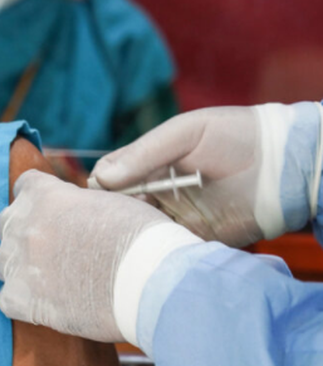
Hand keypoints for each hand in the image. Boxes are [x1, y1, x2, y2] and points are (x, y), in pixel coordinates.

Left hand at [0, 170, 172, 342]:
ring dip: (21, 268)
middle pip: (6, 224)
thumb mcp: (108, 201)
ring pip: (2, 262)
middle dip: (25, 234)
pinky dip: (23, 303)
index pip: (24, 186)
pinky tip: (47, 303)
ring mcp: (20, 260)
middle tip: (53, 250)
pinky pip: (6, 298)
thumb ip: (77, 203)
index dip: (39, 200)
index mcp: (44, 193)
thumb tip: (77, 211)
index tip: (52, 214)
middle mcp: (24, 223)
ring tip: (51, 280)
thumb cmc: (141, 238)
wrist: (151, 279)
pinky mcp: (22, 297)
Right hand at [90, 103, 322, 247]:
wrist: (284, 165)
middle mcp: (156, 190)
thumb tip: (100, 178)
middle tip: (121, 216)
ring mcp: (173, 215)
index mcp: (148, 162)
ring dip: (133, 233)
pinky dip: (156, 250)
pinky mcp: (193, 238)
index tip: (105, 193)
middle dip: (114, 213)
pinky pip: (165, 248)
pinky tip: (154, 247)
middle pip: (119, 207)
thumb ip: (143, 153)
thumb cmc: (234, 136)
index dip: (102, 186)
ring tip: (138, 231)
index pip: (109, 176)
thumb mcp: (184, 134)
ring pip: (137, 230)